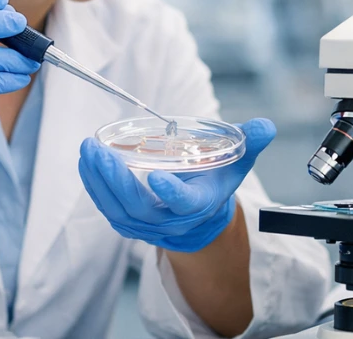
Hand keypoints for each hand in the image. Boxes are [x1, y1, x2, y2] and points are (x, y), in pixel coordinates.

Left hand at [78, 118, 275, 251]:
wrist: (202, 219)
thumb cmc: (217, 181)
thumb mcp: (238, 161)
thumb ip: (251, 142)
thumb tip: (266, 126)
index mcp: (197, 206)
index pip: (183, 204)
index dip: (171, 194)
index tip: (157, 177)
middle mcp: (170, 222)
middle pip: (138, 207)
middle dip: (116, 181)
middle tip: (100, 152)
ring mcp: (147, 226)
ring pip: (117, 209)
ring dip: (98, 181)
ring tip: (87, 151)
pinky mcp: (129, 223)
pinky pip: (107, 207)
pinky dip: (94, 186)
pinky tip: (86, 162)